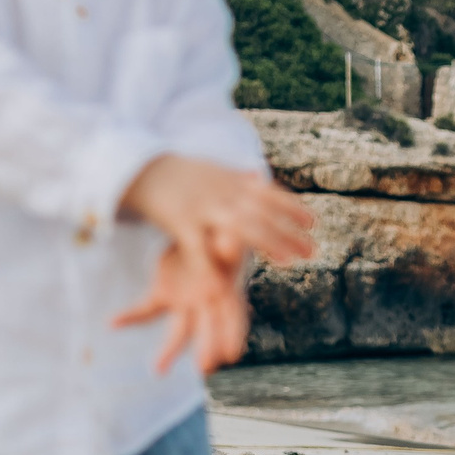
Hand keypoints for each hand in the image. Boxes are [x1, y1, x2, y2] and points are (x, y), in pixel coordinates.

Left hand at [113, 234, 247, 374]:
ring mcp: (185, 303)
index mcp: (228, 289)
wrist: (196, 228)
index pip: (233, 315)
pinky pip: (146, 311)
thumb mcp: (226, 232)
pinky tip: (113, 323)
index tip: (231, 355)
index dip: (233, 333)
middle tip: (205, 368)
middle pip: (207, 328)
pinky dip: (130, 317)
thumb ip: (228, 241)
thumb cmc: (219, 229)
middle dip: (207, 347)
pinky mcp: (163, 295)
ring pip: (178, 332)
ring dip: (169, 351)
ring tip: (158, 370)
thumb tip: (229, 243)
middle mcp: (207, 303)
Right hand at [120, 155, 315, 267]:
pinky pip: (200, 248)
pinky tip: (225, 287)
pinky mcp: (181, 222)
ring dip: (268, 243)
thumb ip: (236, 177)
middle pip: (264, 213)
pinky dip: (211, 268)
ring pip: (242, 225)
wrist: (140, 168)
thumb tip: (258, 176)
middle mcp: (224, 193)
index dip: (293, 208)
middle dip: (289, 232)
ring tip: (288, 262)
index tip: (313, 224)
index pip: (270, 194)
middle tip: (312, 252)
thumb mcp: (211, 171)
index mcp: (233, 182)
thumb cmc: (178, 175)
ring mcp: (204, 207)